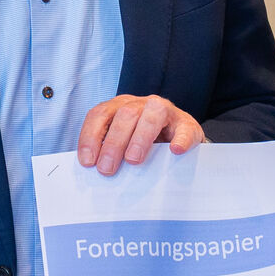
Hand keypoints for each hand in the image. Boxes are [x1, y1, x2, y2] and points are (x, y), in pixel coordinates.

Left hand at [77, 95, 203, 174]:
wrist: (178, 139)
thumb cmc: (144, 142)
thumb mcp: (122, 142)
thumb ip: (108, 150)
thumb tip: (93, 171)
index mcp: (120, 107)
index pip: (100, 114)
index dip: (91, 137)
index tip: (88, 162)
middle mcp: (141, 104)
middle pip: (125, 115)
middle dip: (113, 143)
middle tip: (107, 169)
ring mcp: (166, 111)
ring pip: (153, 113)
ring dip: (140, 138)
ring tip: (133, 160)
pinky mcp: (186, 124)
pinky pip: (184, 128)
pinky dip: (180, 139)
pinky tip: (175, 151)